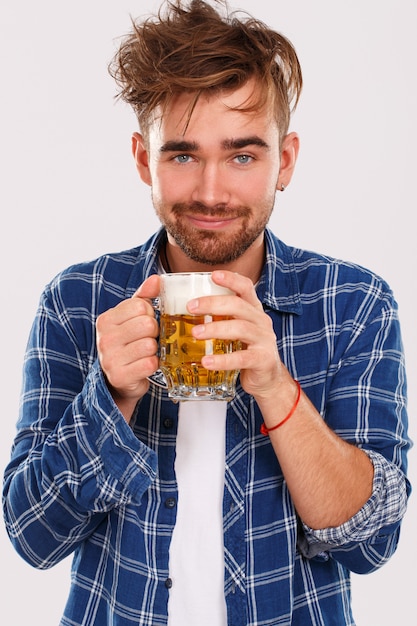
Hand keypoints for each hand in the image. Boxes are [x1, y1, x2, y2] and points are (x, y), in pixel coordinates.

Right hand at [96, 275, 159, 419]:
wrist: (117, 380)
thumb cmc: (127, 344)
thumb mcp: (131, 318)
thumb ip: (144, 296)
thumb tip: (158, 278)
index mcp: (106, 319)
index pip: (140, 305)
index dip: (149, 314)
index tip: (144, 323)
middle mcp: (104, 338)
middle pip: (147, 324)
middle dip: (154, 332)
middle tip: (147, 339)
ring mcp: (110, 358)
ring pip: (150, 345)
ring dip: (154, 350)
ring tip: (145, 353)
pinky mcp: (120, 376)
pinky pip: (150, 364)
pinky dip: (153, 365)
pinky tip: (145, 366)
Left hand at [187, 270, 286, 402]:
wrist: (267, 378)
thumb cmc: (246, 350)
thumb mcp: (236, 329)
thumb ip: (220, 318)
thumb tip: (187, 308)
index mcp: (253, 310)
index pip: (246, 287)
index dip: (231, 279)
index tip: (212, 275)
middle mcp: (261, 321)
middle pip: (238, 305)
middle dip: (213, 303)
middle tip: (190, 306)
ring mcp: (265, 340)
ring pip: (240, 328)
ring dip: (215, 329)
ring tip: (195, 333)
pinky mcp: (263, 360)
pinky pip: (242, 358)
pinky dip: (223, 360)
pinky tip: (206, 362)